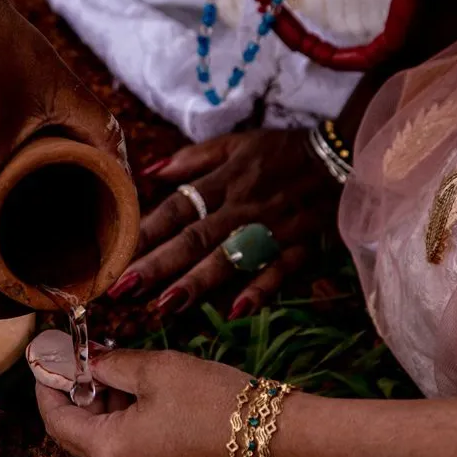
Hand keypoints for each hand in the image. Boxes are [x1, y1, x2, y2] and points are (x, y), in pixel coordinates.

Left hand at [33, 338, 249, 456]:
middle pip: (80, 440)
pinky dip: (127, 436)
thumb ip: (111, 364)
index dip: (48, 388)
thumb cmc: (217, 402)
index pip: (56, 422)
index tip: (47, 361)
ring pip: (106, 453)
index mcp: (109, 455)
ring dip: (105, 416)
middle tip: (88, 361)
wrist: (280, 444)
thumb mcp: (158, 369)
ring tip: (121, 376)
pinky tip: (142, 405)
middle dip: (80, 399)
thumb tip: (88, 361)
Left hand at [108, 129, 339, 318]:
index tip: (114, 256)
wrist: (342, 155)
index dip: (145, 233)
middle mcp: (241, 207)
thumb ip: (190, 159)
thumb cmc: (281, 151)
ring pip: (230, 257)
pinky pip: (279, 270)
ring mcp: (271, 229)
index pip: (175, 210)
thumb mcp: (234, 143)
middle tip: (123, 289)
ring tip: (164, 306)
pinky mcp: (299, 245)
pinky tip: (234, 312)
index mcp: (222, 182)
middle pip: (193, 238)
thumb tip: (147, 172)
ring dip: (197, 283)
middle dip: (157, 265)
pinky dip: (260, 289)